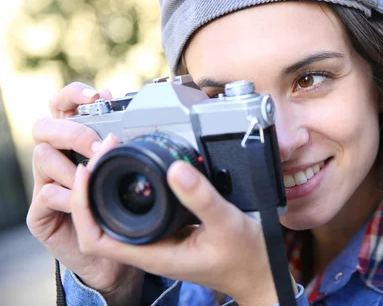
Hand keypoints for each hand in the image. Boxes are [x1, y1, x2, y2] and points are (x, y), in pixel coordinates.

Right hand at [26, 83, 143, 304]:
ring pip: (42, 157)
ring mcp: (46, 184)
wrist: (118, 255)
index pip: (61, 106)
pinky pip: (46, 194)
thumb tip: (124, 100)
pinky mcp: (40, 213)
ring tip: (95, 177)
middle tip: (98, 146)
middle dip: (72, 131)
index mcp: (76, 142)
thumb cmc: (124, 206)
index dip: (72, 95)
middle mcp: (57, 158)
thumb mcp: (128, 168)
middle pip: (43, 127)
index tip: (96, 94)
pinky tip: (86, 201)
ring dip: (72, 165)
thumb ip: (121, 136)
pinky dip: (69, 195)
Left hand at [70, 138, 279, 305]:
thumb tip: (175, 169)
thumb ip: (201, 198)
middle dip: (93, 186)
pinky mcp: (170, 233)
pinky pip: (138, 212)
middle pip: (100, 222)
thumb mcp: (226, 223)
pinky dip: (131, 189)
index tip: (88, 172)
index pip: (96, 237)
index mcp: (154, 253)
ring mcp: (159, 241)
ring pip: (117, 216)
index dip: (83, 205)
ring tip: (116, 154)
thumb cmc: (245, 258)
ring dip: (109, 185)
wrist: (260, 273)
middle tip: (105, 151)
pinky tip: (143, 169)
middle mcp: (150, 249)